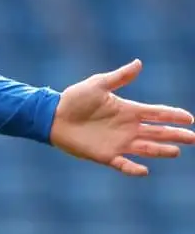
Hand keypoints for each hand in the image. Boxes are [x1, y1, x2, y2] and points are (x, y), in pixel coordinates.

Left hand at [51, 59, 194, 175]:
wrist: (52, 116)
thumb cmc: (74, 99)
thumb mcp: (97, 85)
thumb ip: (119, 77)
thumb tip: (139, 63)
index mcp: (128, 110)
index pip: (157, 113)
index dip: (173, 115)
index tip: (190, 118)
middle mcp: (127, 128)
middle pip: (158, 133)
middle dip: (176, 135)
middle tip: (193, 138)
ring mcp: (118, 142)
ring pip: (146, 148)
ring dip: (161, 151)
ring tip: (176, 151)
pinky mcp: (105, 155)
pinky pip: (123, 164)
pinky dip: (133, 168)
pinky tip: (144, 171)